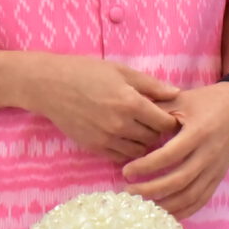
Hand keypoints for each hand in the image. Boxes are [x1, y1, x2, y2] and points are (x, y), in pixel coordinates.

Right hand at [21, 55, 180, 160]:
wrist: (51, 86)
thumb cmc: (88, 72)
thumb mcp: (123, 72)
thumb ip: (152, 85)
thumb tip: (177, 93)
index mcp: (131, 103)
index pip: (165, 123)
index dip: (170, 119)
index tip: (168, 114)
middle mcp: (120, 124)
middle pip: (154, 138)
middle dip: (157, 130)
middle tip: (154, 120)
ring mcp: (106, 138)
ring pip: (139, 150)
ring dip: (143, 141)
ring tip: (138, 127)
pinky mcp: (94, 147)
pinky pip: (121, 157)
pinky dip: (127, 149)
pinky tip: (124, 136)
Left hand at [123, 83, 228, 222]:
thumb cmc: (206, 101)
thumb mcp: (181, 99)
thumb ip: (156, 112)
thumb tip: (129, 123)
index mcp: (198, 132)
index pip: (169, 156)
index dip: (146, 166)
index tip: (126, 171)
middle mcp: (209, 153)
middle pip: (179, 181)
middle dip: (151, 190)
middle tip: (128, 192)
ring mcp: (216, 168)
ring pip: (190, 195)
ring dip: (165, 205)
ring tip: (142, 205)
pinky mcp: (218, 177)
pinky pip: (201, 200)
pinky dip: (183, 210)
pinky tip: (165, 213)